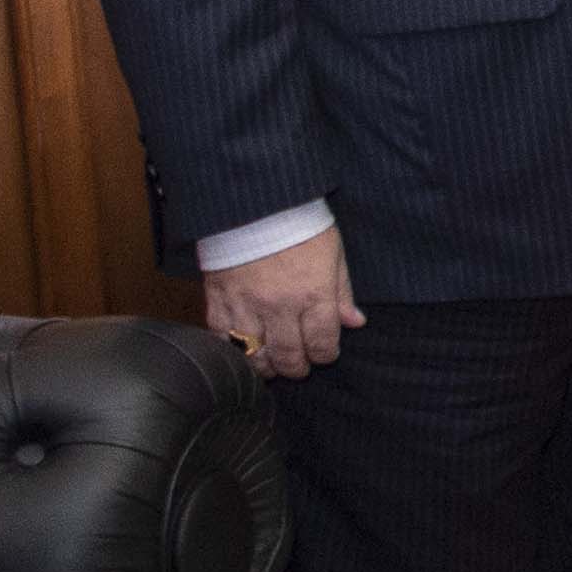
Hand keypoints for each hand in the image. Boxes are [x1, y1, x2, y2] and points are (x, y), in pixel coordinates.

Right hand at [204, 224, 362, 380]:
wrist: (254, 202)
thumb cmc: (299, 225)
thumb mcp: (333, 254)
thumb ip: (342, 293)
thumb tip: (355, 322)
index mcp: (313, 294)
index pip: (322, 343)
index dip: (325, 355)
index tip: (324, 353)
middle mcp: (280, 305)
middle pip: (288, 356)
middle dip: (297, 368)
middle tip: (298, 366)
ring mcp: (246, 304)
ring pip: (253, 354)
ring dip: (265, 366)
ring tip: (271, 364)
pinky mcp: (217, 298)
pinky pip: (221, 337)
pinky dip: (232, 350)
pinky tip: (242, 350)